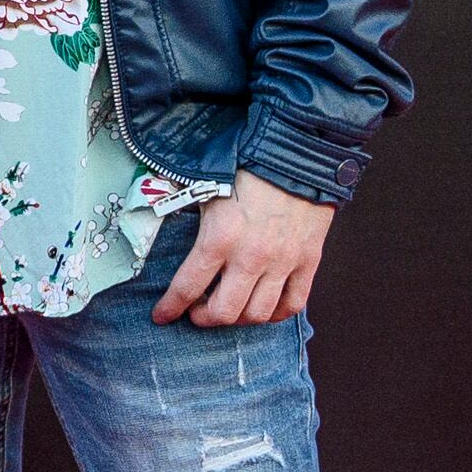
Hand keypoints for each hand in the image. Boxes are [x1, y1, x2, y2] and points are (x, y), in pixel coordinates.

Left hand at [153, 170, 332, 327]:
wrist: (298, 153)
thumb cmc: (247, 168)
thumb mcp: (207, 190)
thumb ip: (190, 218)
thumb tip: (165, 228)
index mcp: (219, 237)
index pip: (188, 287)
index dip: (171, 307)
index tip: (162, 316)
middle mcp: (251, 257)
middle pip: (224, 312)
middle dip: (203, 318)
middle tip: (196, 311)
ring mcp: (283, 262)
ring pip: (257, 314)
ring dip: (237, 318)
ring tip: (228, 307)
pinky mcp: (309, 261)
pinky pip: (292, 304)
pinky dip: (274, 313)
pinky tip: (262, 306)